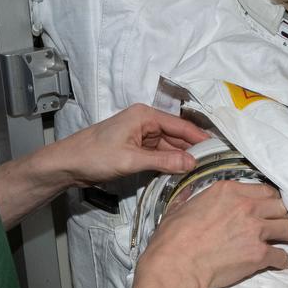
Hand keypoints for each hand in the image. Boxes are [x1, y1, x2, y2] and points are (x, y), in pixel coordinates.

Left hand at [56, 104, 208, 186]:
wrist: (67, 164)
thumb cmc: (94, 155)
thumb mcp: (132, 160)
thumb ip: (163, 161)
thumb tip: (192, 163)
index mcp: (144, 115)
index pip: (181, 125)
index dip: (200, 138)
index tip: (219, 149)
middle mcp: (144, 122)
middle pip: (176, 135)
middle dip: (193, 149)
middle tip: (214, 164)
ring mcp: (139, 136)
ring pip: (168, 147)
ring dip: (180, 158)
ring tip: (201, 170)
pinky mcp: (134, 149)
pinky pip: (157, 154)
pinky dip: (167, 163)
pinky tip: (179, 172)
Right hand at [139, 181, 287, 287]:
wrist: (176, 265)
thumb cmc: (172, 239)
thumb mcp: (178, 208)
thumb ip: (191, 199)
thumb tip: (188, 196)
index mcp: (227, 191)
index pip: (263, 190)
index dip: (271, 199)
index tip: (273, 206)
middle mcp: (246, 206)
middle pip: (281, 206)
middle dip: (287, 213)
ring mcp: (255, 230)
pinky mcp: (259, 254)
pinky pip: (281, 255)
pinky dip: (282, 260)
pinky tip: (282, 262)